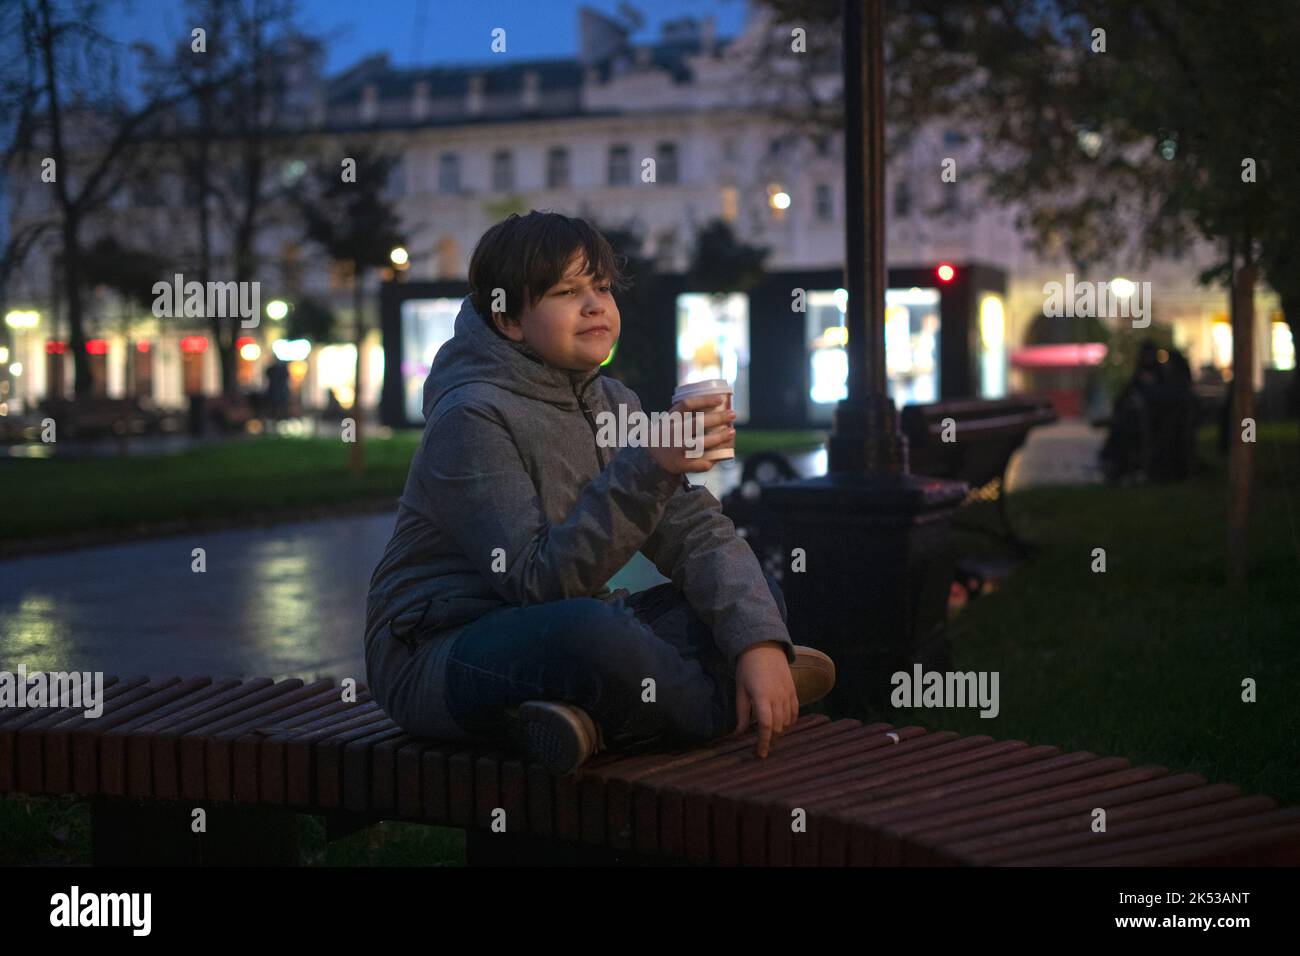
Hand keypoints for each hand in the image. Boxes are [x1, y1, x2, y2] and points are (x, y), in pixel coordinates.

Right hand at [647, 394, 736, 474]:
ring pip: (702, 444)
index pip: (687, 405)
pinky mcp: (681, 465)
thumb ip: (687, 413)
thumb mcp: (670, 420)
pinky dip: (714, 459)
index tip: (721, 399)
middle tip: (733, 414)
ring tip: (731, 432)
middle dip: (718, 418)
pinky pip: (702, 463)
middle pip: (698, 423)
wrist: (649, 457)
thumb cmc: (667, 434)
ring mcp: (677, 450)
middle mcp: (672, 433)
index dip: (705, 400)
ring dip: (719, 438)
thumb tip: (718, 403)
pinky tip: (722, 454)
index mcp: (670, 419)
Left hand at [733, 641, 798, 757]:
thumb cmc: (747, 669)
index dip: (763, 742)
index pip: (765, 726)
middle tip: (762, 743)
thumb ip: (741, 713)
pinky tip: (783, 724)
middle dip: (770, 738)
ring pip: (788, 721)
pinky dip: (790, 721)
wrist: (764, 647)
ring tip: (771, 733)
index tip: (761, 753)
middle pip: (778, 726)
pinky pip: (795, 712)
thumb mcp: (740, 689)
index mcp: (761, 697)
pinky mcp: (794, 690)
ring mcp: (788, 693)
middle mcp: (777, 697)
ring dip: (780, 730)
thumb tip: (738, 734)